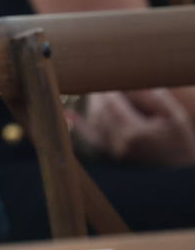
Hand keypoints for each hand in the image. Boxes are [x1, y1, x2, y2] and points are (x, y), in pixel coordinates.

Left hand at [69, 89, 194, 166]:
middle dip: (101, 94)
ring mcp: (113, 153)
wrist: (180, 175)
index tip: (108, 74)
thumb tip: (130, 79)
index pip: (111, 102)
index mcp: (135, 133)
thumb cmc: (179, 141)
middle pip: (100, 111)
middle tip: (103, 80)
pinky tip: (69, 113)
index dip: (108, 88)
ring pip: (95, 122)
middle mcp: (120, 145)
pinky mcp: (111, 159)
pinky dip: (80, 125)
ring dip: (96, 105)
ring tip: (102, 92)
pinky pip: (91, 139)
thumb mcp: (174, 116)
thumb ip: (153, 96)